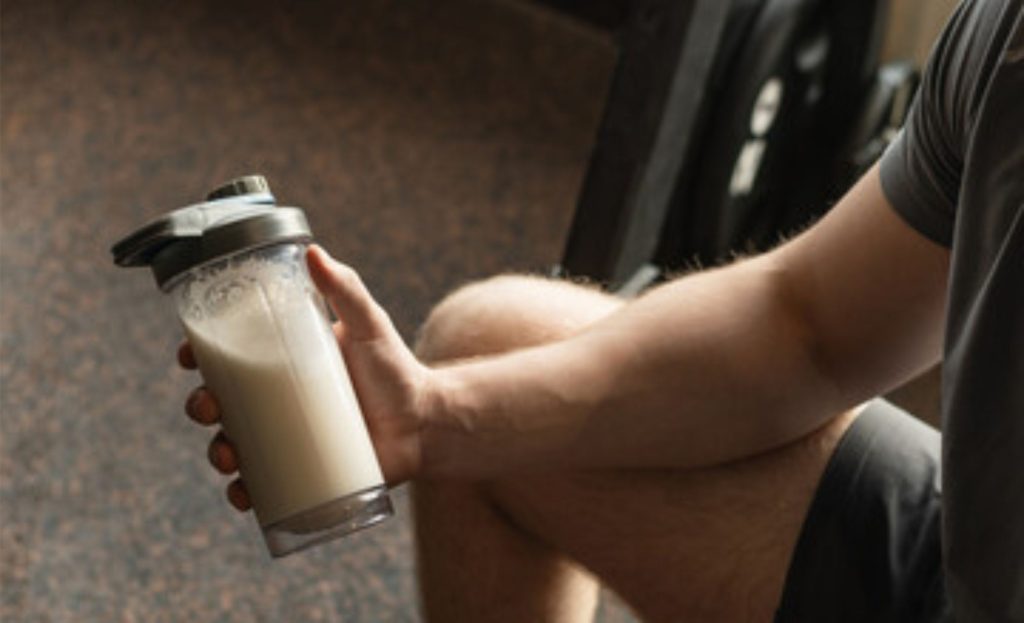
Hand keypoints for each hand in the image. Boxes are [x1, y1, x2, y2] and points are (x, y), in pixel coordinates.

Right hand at [181, 244, 433, 511]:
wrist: (426, 423)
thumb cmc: (396, 370)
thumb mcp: (369, 325)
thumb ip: (345, 289)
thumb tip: (312, 251)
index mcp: (283, 362)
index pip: (228, 356)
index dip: (199, 356)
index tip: (187, 354)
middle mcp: (277, 401)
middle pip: (221, 403)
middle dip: (201, 406)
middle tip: (208, 407)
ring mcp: (286, 439)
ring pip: (233, 446)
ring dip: (217, 452)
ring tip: (228, 455)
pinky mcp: (302, 473)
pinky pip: (262, 487)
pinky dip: (244, 493)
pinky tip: (242, 494)